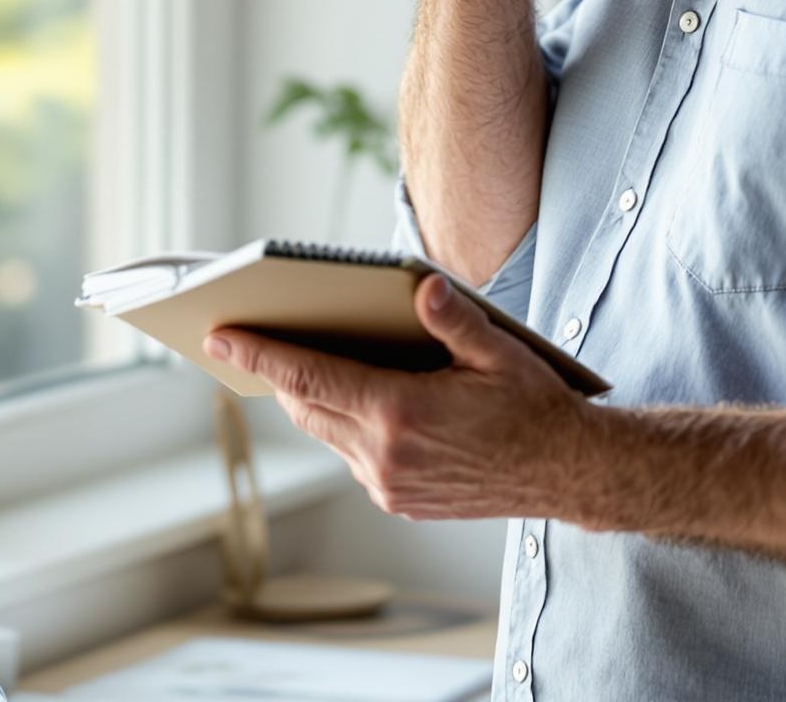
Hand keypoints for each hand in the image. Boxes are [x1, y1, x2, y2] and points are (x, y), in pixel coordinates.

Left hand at [206, 276, 596, 521]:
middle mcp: (385, 455)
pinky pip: (351, 456)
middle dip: (275, 372)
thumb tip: (419, 286)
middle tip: (251, 337)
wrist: (567, 473)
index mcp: (401, 412)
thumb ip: (454, 319)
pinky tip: (354, 398)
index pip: (308, 376)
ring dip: (309, 398)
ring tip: (299, 360)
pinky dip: (343, 424)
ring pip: (325, 432)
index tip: (219, 336)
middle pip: (305, 405)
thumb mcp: (499, 351)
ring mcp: (390, 484)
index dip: (258, 354)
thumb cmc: (535, 406)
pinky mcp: (400, 500)